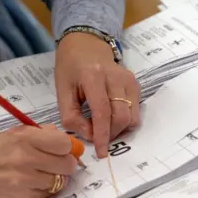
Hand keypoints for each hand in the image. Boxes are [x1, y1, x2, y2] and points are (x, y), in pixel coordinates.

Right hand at [0, 125, 76, 197]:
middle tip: (54, 163)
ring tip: (39, 174)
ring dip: (54, 179)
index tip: (61, 150)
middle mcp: (26, 160)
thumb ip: (38, 134)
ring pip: (59, 182)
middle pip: (67, 165)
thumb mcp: (10, 134)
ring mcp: (24, 182)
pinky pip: (45, 196)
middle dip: (64, 164)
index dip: (66, 147)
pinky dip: (42, 191)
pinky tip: (28, 184)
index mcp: (24, 139)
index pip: (64, 144)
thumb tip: (62, 138)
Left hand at [55, 32, 140, 157]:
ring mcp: (129, 80)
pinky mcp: (136, 84)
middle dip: (111, 134)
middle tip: (97, 138)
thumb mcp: (61, 91)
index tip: (101, 153)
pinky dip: (124, 121)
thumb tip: (90, 136)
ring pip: (132, 117)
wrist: (85, 44)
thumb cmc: (70, 69)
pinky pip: (135, 111)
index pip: (103, 112)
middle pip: (121, 117)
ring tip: (103, 127)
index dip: (103, 135)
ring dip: (119, 130)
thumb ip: (71, 116)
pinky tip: (110, 118)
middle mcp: (116, 77)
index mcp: (93, 76)